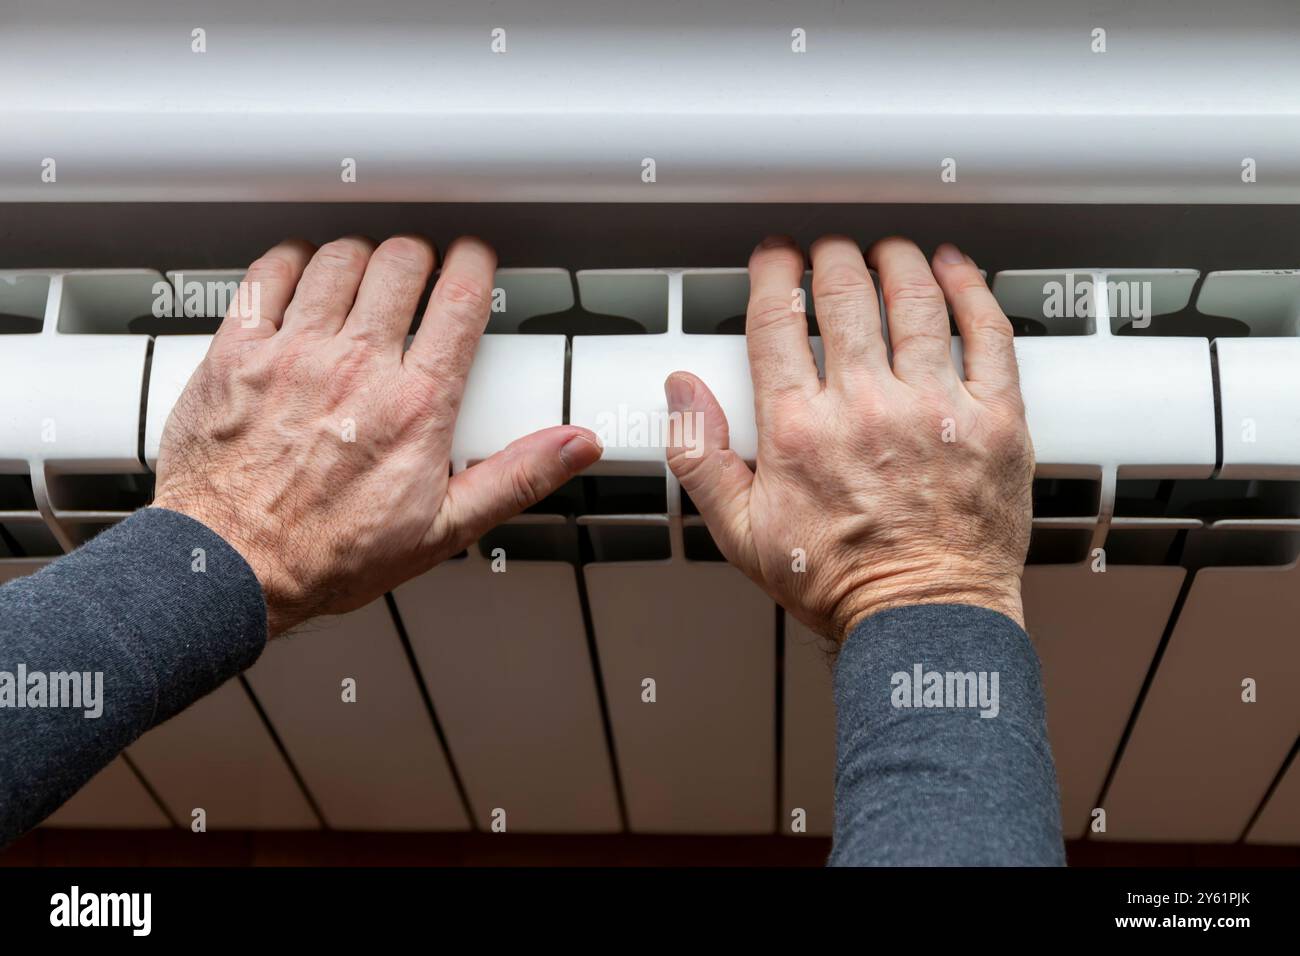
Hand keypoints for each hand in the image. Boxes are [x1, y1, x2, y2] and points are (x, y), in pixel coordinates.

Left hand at [152, 235, 602, 635]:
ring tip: (364, 277)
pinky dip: (291, 262)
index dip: (474, 263)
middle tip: (419, 272)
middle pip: (402, 261)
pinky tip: (301, 278)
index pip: (460, 298)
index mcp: (415, 405)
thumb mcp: (442, 529)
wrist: (229, 567)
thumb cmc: (327, 555)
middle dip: (420, 257)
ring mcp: (293, 353)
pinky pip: (269, 273)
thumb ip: (516, 477)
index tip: (472, 260)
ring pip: (339, 257)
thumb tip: (575, 447)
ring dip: (360, 257)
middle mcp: (356, 367)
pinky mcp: (238, 351)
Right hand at [665, 235, 1032, 641]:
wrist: (925, 619)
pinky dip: (970, 289)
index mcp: (801, 430)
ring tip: (886, 251)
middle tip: (828, 251)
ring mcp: (935, 407)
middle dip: (830, 257)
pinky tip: (956, 269)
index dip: (773, 273)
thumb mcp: (742, 533)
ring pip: (914, 299)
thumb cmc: (840, 582)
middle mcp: (866, 407)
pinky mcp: (995, 418)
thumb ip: (700, 457)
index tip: (776, 258)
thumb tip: (682, 391)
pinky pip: (987, 331)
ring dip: (895, 260)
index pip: (777, 320)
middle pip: (844, 294)